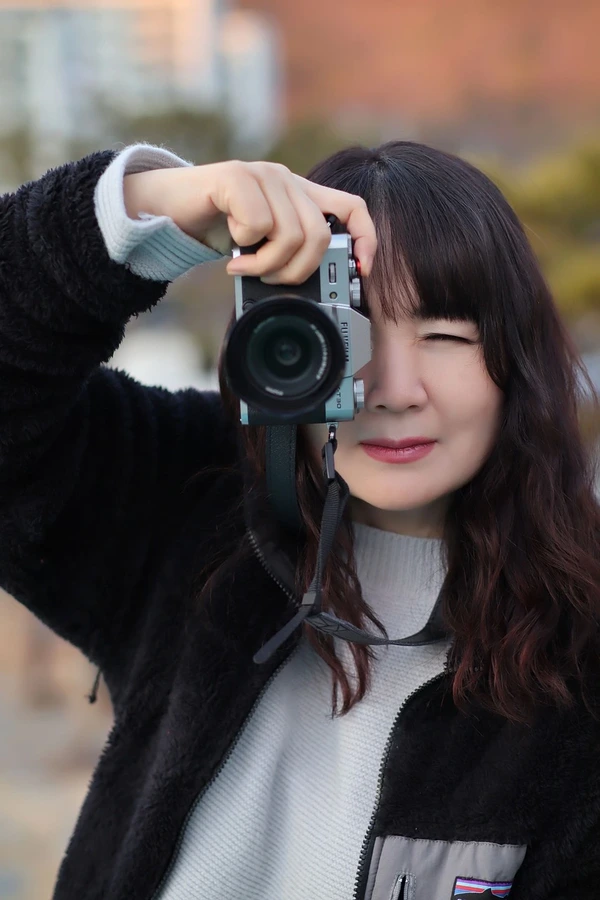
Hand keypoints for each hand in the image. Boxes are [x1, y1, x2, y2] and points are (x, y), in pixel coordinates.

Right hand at [123, 160, 376, 283]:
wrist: (166, 206)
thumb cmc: (217, 226)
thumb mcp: (262, 242)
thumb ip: (287, 251)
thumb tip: (314, 288)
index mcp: (300, 193)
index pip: (352, 209)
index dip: (365, 239)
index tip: (361, 270)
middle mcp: (287, 179)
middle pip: (319, 236)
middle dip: (295, 271)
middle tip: (268, 277)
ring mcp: (263, 175)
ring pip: (291, 235)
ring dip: (266, 264)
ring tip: (244, 266)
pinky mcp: (236, 177)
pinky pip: (259, 225)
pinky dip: (244, 245)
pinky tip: (230, 244)